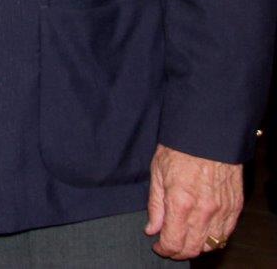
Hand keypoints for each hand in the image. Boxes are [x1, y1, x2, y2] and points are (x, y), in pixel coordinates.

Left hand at [144, 143, 241, 258]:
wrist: (207, 135)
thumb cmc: (178, 150)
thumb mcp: (157, 173)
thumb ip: (155, 206)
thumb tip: (151, 229)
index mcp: (180, 203)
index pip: (173, 242)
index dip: (164, 249)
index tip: (158, 246)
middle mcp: (204, 211)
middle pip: (193, 248)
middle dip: (178, 252)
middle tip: (169, 246)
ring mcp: (222, 210)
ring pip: (211, 244)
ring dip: (197, 247)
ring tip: (185, 238)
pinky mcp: (235, 206)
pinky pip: (226, 233)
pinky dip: (214, 238)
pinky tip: (202, 231)